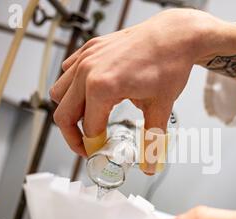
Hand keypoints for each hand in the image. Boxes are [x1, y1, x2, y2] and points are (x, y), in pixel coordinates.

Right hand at [50, 9, 235, 172]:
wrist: (176, 34)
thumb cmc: (169, 64)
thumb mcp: (161, 107)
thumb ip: (152, 140)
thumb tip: (150, 165)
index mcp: (102, 87)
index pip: (89, 128)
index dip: (94, 146)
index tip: (101, 152)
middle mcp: (88, 71)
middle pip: (63, 114)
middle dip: (73, 136)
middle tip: (88, 146)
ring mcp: (87, 58)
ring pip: (59, 92)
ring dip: (69, 111)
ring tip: (87, 121)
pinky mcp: (90, 49)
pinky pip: (68, 71)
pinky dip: (72, 87)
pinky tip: (90, 94)